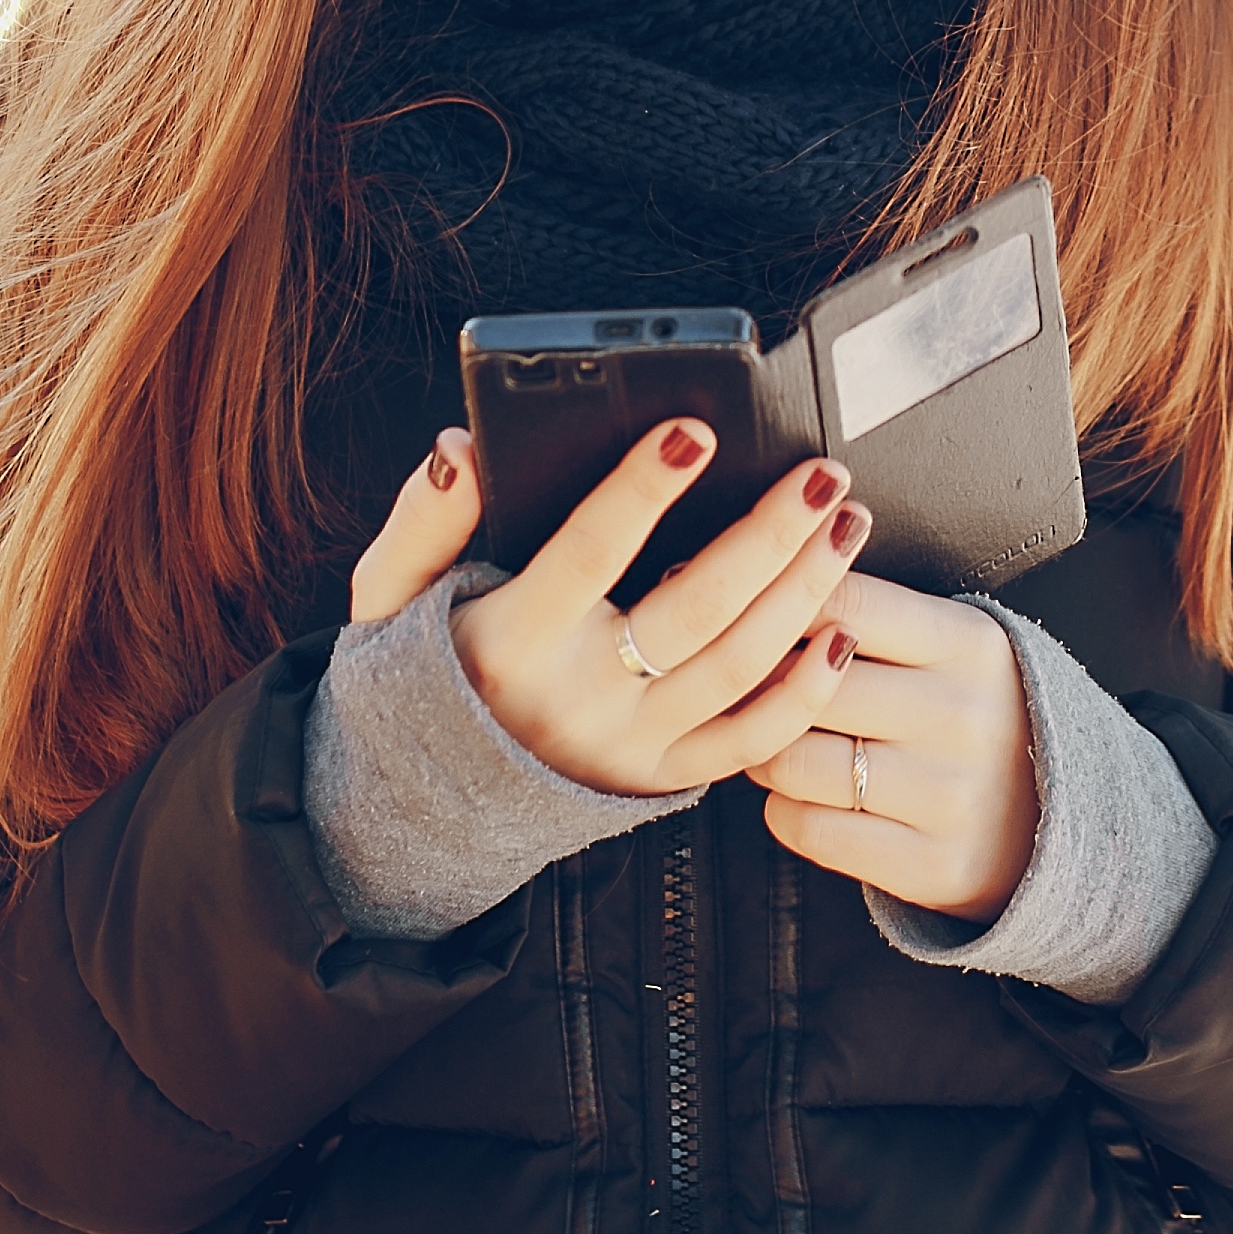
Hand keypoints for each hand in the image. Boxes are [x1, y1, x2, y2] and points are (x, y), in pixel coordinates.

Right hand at [366, 418, 869, 796]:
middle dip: (769, 536)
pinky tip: (840, 633)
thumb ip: (424, 520)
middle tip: (819, 476)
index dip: (643, 489)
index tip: (692, 431)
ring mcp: (627, 745)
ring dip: (803, 592)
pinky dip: (803, 691)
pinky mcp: (659, 779)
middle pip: (695, 609)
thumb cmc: (415, 679)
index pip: (589, 550)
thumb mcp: (389, 597)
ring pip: (737, 666)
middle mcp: (578, 696)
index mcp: (512, 637)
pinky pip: (748, 743)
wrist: (424, 802)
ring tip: (843, 525)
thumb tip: (460, 447)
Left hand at [747, 574, 1037, 922]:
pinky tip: (804, 799)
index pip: (846, 602)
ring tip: (777, 746)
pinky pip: (809, 830)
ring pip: (795, 762)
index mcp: (969, 645)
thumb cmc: (975, 718)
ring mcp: (949, 795)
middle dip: (761, 689)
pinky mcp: (932, 864)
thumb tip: (769, 584)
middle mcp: (963, 716)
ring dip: (764, 755)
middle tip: (754, 693)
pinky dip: (786, 813)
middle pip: (808, 686)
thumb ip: (876, 617)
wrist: (1057, 824)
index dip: (780, 605)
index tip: (754, 617)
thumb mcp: (954, 649)